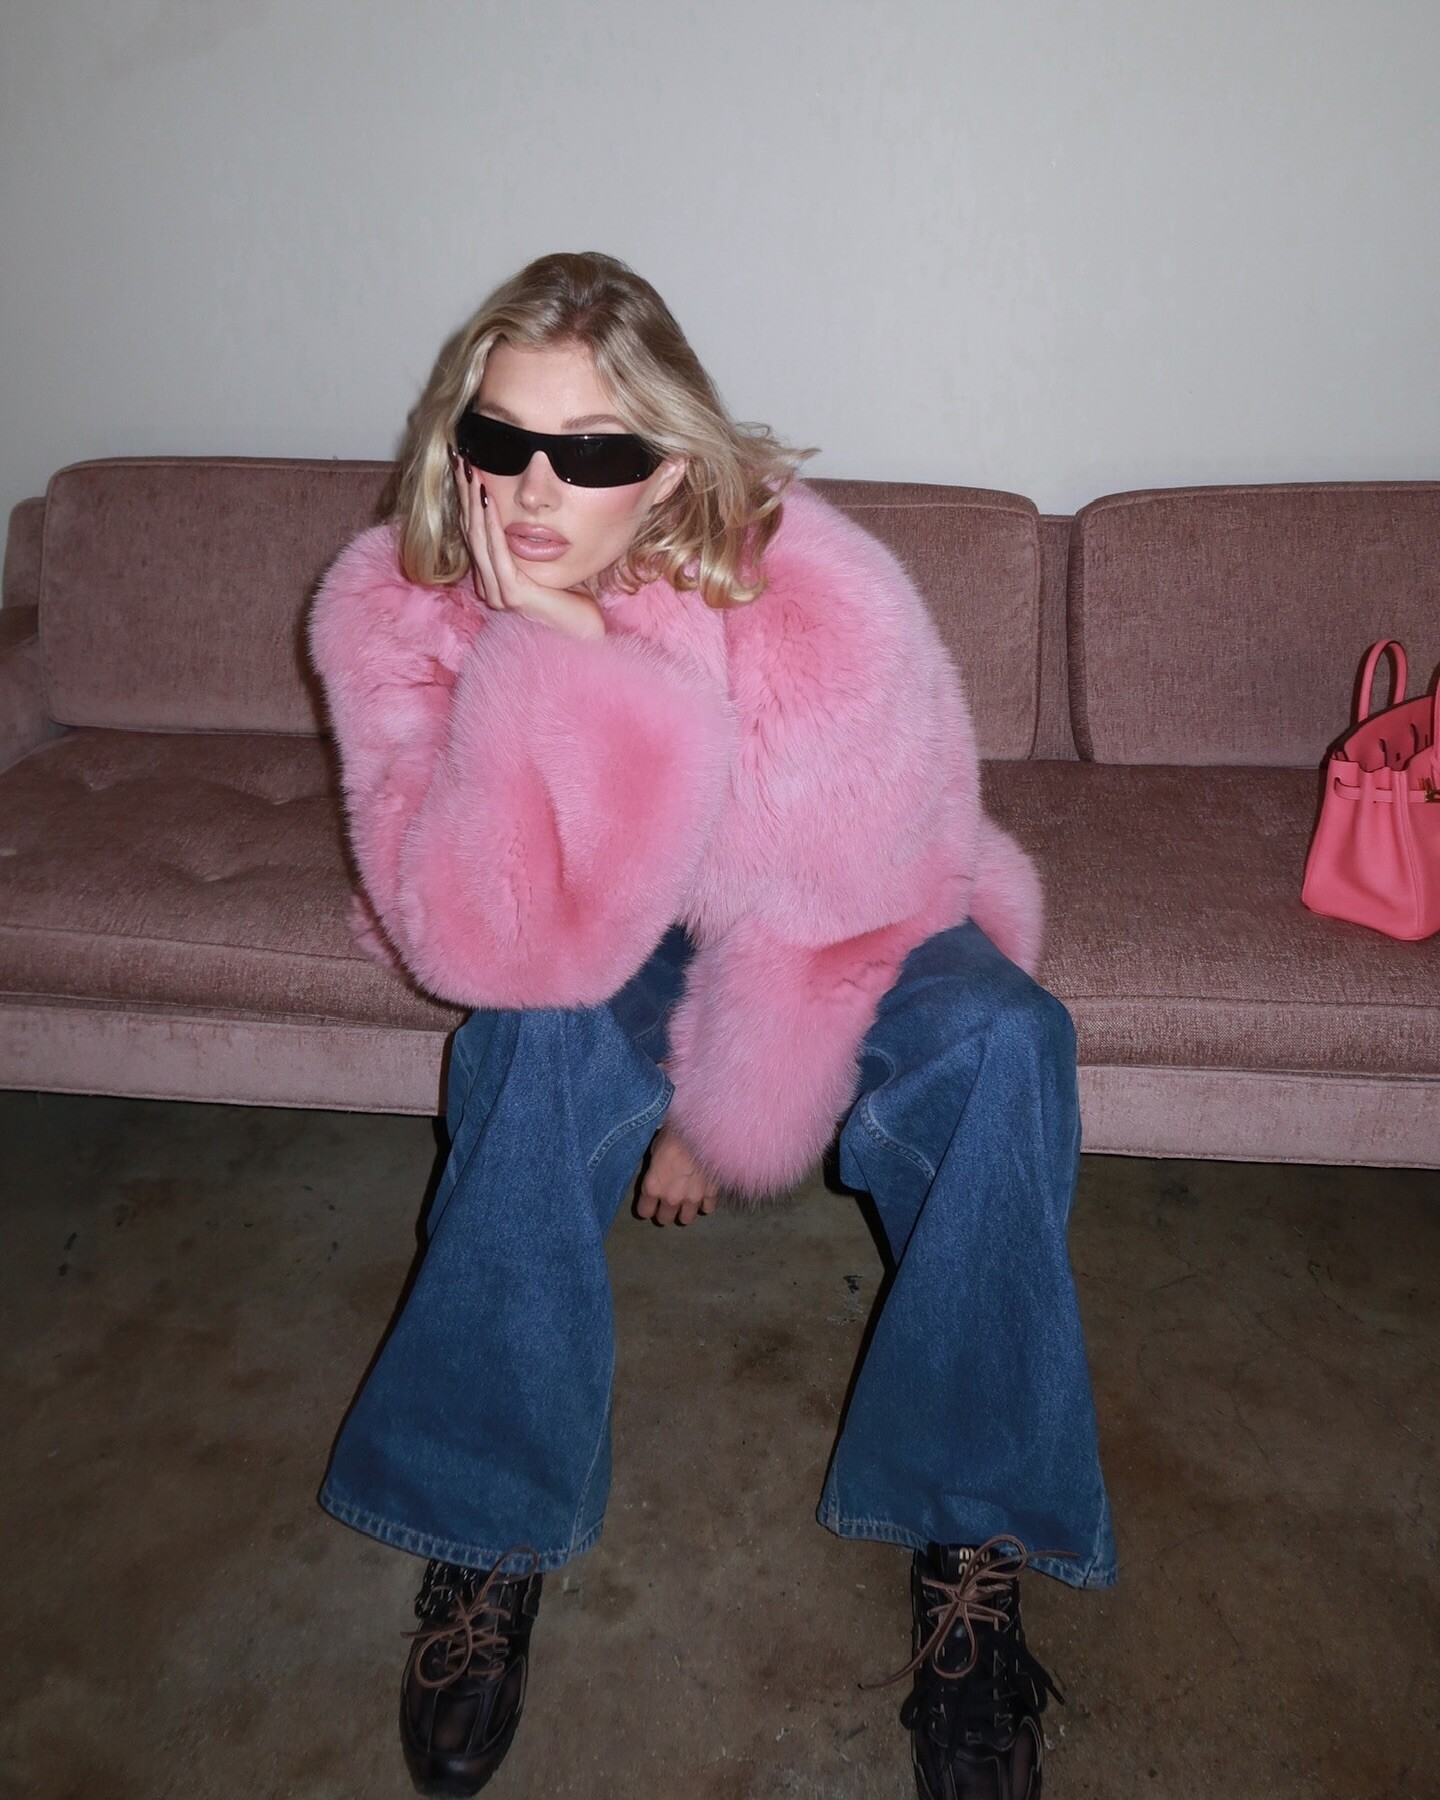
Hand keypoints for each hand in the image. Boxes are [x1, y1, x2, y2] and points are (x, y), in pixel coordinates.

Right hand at [450, 453, 604, 641]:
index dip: (466, 498)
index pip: (473, 531)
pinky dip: (492, 525)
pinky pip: (497, 553)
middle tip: (458, 459)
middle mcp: (489, 585)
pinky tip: (488, 501)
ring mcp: (497, 592)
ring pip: (478, 539)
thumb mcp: (544, 560)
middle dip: (464, 493)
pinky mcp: (511, 595)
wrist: (584, 629)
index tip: (463, 464)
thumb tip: (524, 507)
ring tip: (470, 473)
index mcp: (493, 577)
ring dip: (473, 503)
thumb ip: (527, 542)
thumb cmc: (572, 596)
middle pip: (470, 530)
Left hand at [635, 1123, 721, 1225]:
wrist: (703, 1130)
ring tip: (685, 1201)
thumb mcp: (655, 1147)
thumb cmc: (675, 1134)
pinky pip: (707, 1209)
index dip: (646, 1207)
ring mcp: (692, 1198)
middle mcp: (671, 1198)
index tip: (650, 1202)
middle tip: (668, 1202)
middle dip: (665, 1212)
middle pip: (664, 1219)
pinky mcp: (711, 1194)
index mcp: (653, 1187)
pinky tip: (703, 1194)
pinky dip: (704, 1203)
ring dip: (684, 1211)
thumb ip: (655, 1167)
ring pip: (686, 1219)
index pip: (644, 1212)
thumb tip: (657, 1170)